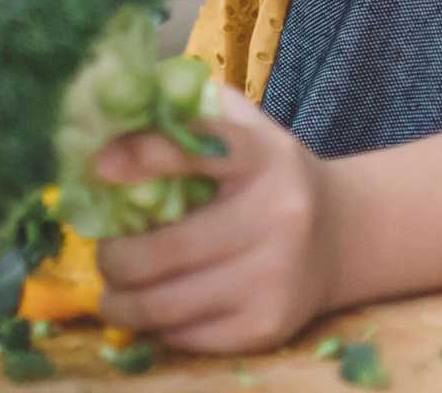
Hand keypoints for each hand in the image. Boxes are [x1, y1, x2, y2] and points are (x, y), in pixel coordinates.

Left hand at [90, 88, 340, 355]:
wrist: (343, 235)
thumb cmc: (269, 176)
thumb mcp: (244, 129)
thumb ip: (186, 111)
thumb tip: (110, 104)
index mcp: (265, 157)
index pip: (201, 149)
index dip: (142, 156)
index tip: (97, 167)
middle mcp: (278, 216)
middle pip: (166, 248)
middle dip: (114, 256)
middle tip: (105, 253)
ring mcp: (275, 277)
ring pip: (165, 304)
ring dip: (121, 300)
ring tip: (114, 291)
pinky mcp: (267, 326)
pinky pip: (185, 336)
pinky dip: (156, 326)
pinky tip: (156, 308)